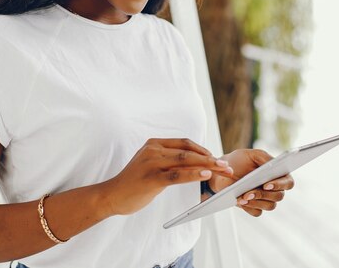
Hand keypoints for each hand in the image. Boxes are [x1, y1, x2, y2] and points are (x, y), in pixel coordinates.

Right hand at [103, 138, 233, 214]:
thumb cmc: (134, 183)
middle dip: (211, 159)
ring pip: (186, 161)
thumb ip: (169, 161)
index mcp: (154, 144)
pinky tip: (206, 175)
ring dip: (208, 166)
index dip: (203, 150)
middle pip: (189, 151)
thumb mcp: (151, 166)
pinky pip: (177, 175)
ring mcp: (152, 163)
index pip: (185, 143)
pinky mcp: (151, 178)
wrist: (112, 195)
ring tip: (222, 170)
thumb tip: (195, 164)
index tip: (217, 159)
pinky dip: (194, 174)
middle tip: (226, 166)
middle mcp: (153, 150)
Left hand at [209, 149, 293, 216]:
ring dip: (256, 202)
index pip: (288, 182)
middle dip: (263, 194)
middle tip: (249, 192)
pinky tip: (240, 201)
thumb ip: (264, 157)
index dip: (280, 185)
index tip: (267, 184)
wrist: (222, 172)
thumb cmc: (239, 161)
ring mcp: (265, 199)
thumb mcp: (251, 154)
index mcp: (277, 174)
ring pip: (269, 206)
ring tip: (242, 197)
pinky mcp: (255, 207)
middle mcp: (274, 188)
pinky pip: (257, 212)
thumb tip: (273, 164)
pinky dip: (249, 207)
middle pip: (279, 196)